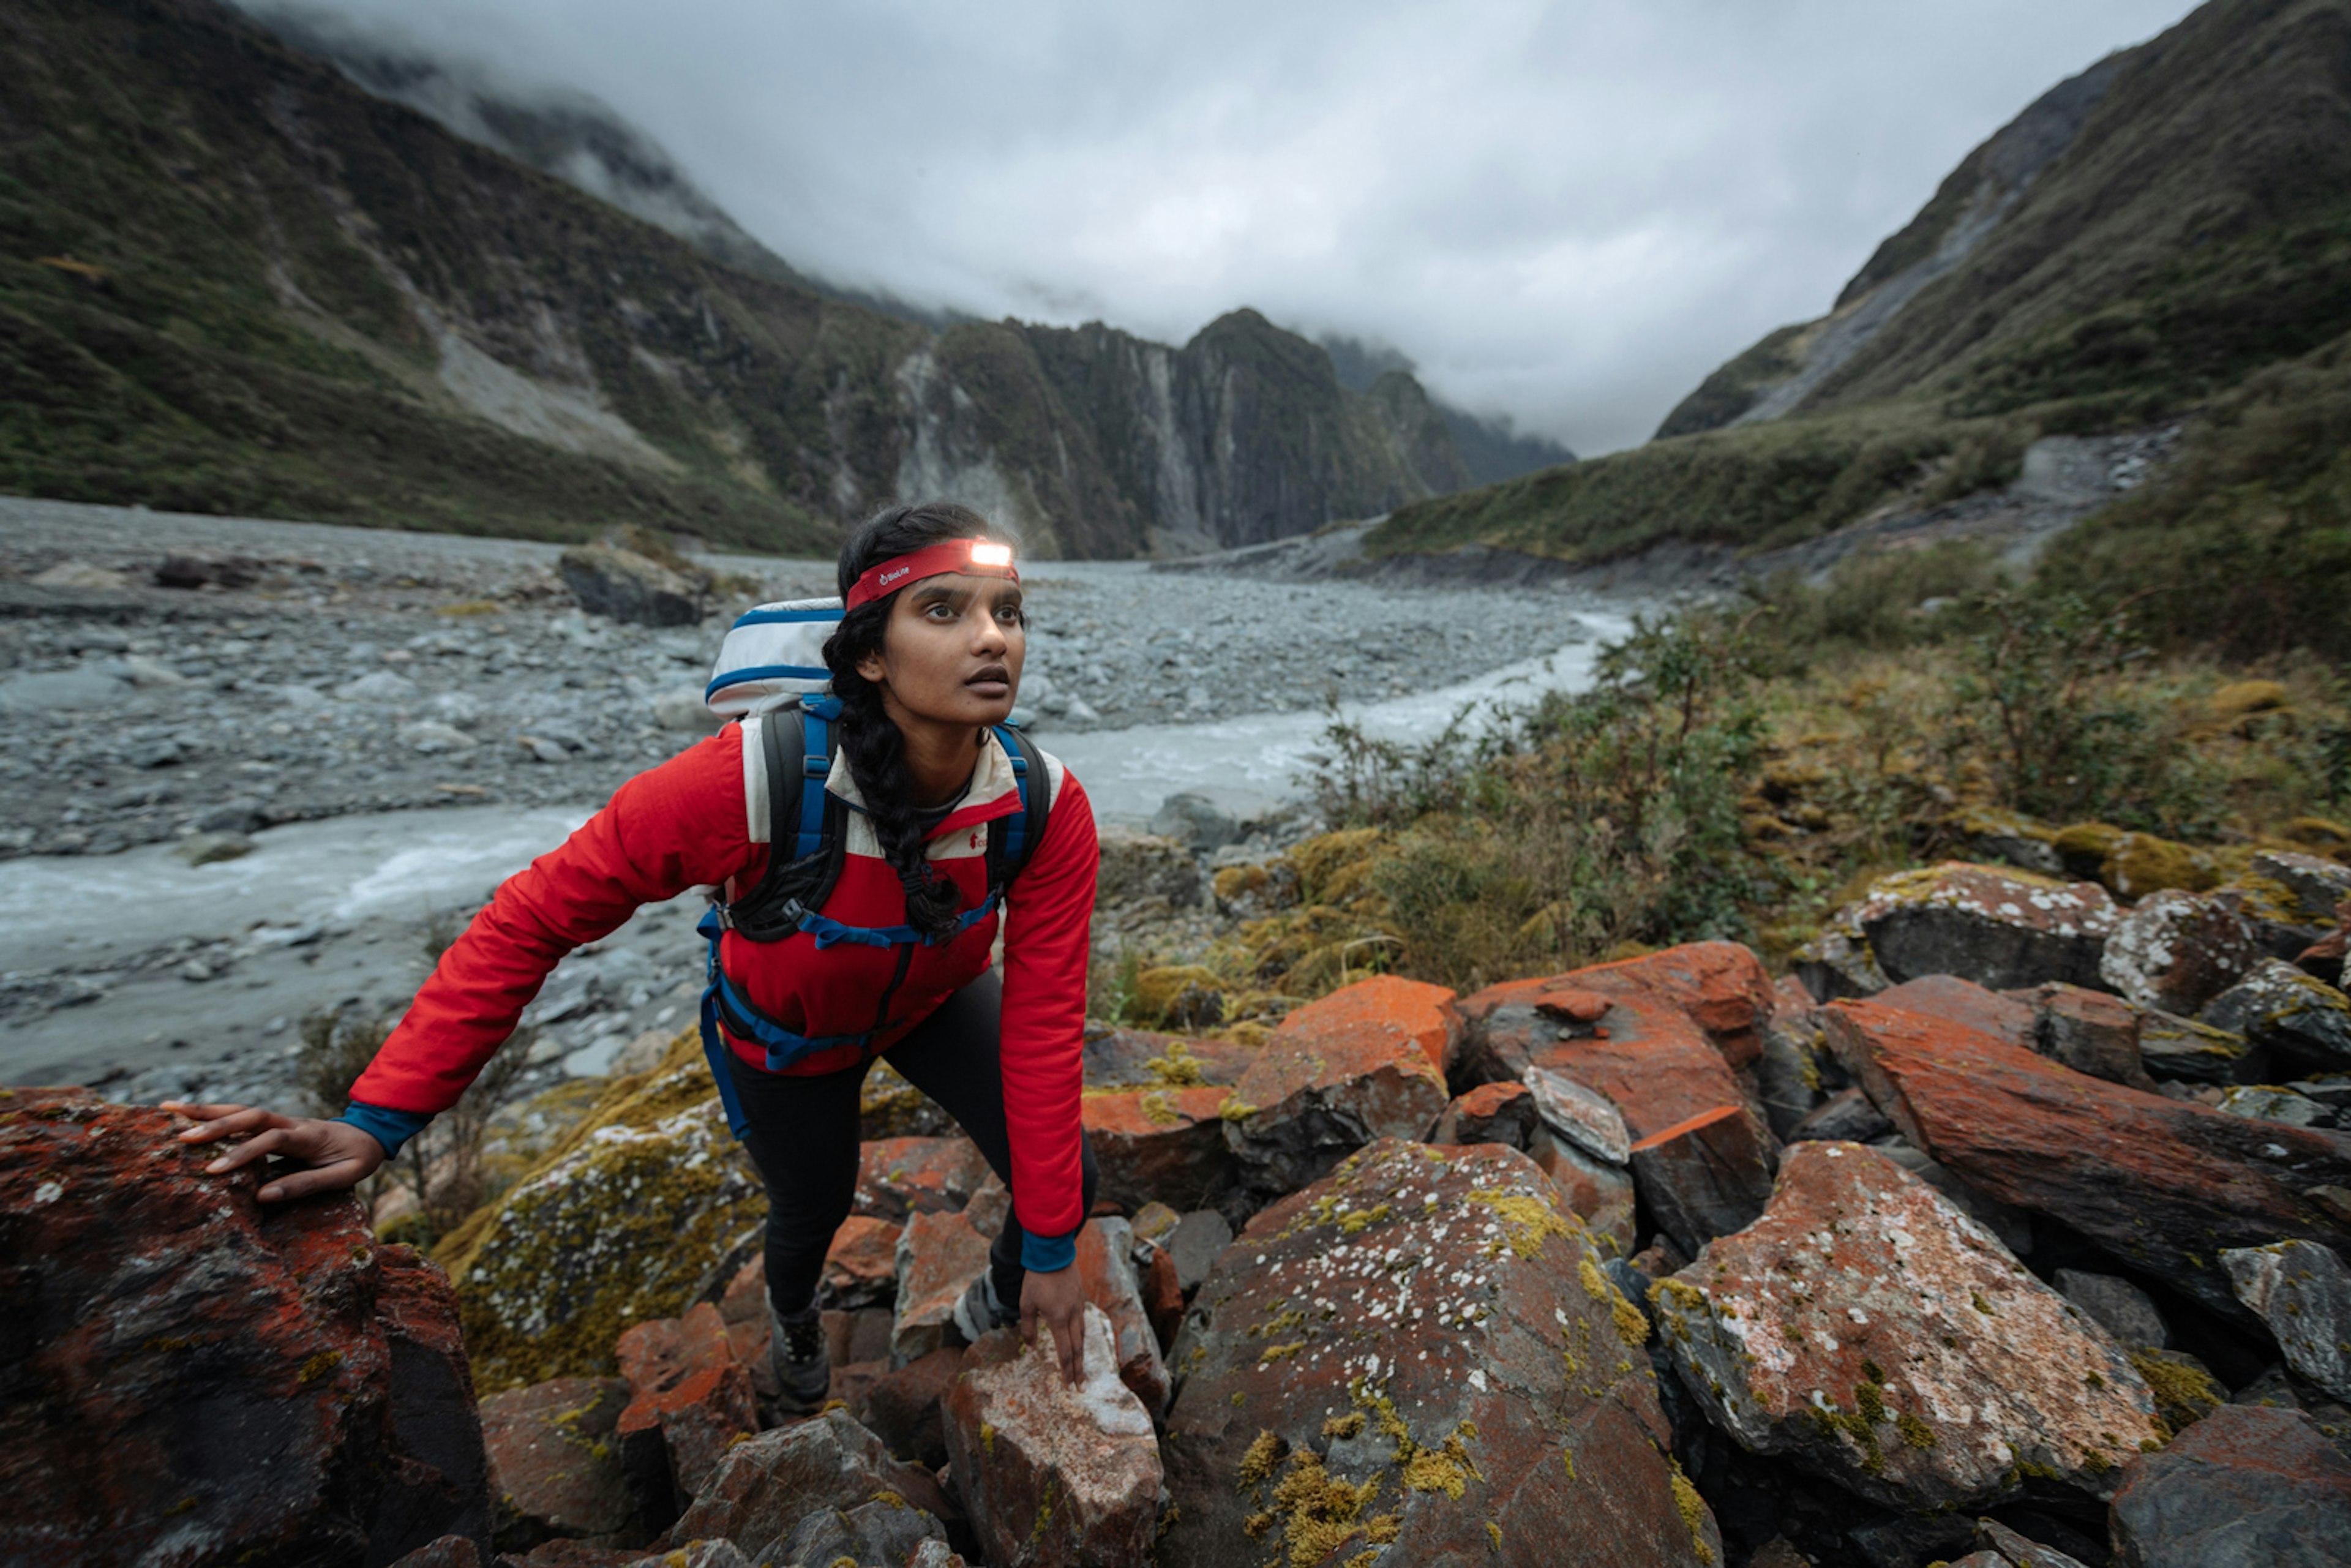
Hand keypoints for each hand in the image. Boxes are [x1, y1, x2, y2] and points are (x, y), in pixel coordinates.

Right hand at [162, 1102, 386, 1202]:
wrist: (369, 1134)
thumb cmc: (355, 1159)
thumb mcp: (342, 1176)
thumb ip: (306, 1184)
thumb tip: (262, 1196)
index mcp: (308, 1136)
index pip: (271, 1140)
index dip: (242, 1153)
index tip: (213, 1171)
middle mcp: (290, 1122)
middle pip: (250, 1115)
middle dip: (214, 1124)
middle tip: (180, 1138)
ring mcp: (281, 1119)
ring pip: (241, 1109)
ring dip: (206, 1110)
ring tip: (168, 1111)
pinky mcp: (273, 1122)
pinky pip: (241, 1115)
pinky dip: (214, 1113)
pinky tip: (187, 1116)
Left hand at [1019, 1264, 1087, 1386]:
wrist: (1053, 1253)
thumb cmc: (1036, 1278)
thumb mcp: (1026, 1303)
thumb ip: (1028, 1327)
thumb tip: (1032, 1347)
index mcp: (1058, 1319)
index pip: (1065, 1352)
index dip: (1067, 1371)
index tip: (1070, 1386)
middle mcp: (1073, 1315)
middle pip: (1078, 1349)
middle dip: (1079, 1371)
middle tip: (1081, 1388)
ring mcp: (1079, 1307)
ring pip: (1082, 1336)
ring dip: (1081, 1356)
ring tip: (1080, 1370)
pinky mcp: (1081, 1299)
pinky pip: (1082, 1323)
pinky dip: (1080, 1337)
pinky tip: (1078, 1342)